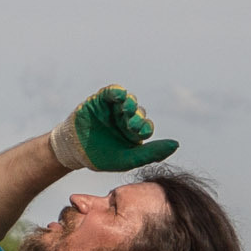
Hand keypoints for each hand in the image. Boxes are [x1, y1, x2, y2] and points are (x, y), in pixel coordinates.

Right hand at [48, 85, 178, 171]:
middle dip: (136, 117)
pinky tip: (119, 94)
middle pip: (137, 113)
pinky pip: (112, 92)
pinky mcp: (102, 99)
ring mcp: (114, 108)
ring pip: (127, 101)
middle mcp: (126, 119)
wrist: (73, 150)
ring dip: (129, 104)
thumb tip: (176, 144)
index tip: (138, 131)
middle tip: (131, 123)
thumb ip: (152, 153)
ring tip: (126, 108)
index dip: (144, 127)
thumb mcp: (127, 159)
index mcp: (134, 133)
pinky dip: (116, 92)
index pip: (145, 126)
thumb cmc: (100, 156)